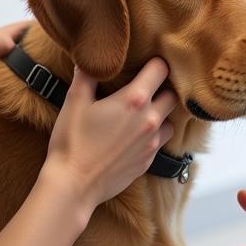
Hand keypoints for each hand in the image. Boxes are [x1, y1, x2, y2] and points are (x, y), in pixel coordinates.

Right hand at [43, 57, 178, 218]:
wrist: (73, 186)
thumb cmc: (72, 142)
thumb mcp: (75, 101)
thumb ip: (86, 75)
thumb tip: (89, 59)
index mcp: (134, 100)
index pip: (161, 69)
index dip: (155, 62)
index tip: (147, 62)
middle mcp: (149, 119)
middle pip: (173, 95)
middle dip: (163, 88)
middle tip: (147, 87)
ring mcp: (151, 143)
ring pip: (170, 121)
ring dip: (160, 114)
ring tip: (143, 113)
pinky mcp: (148, 161)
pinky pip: (160, 142)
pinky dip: (153, 135)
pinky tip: (135, 136)